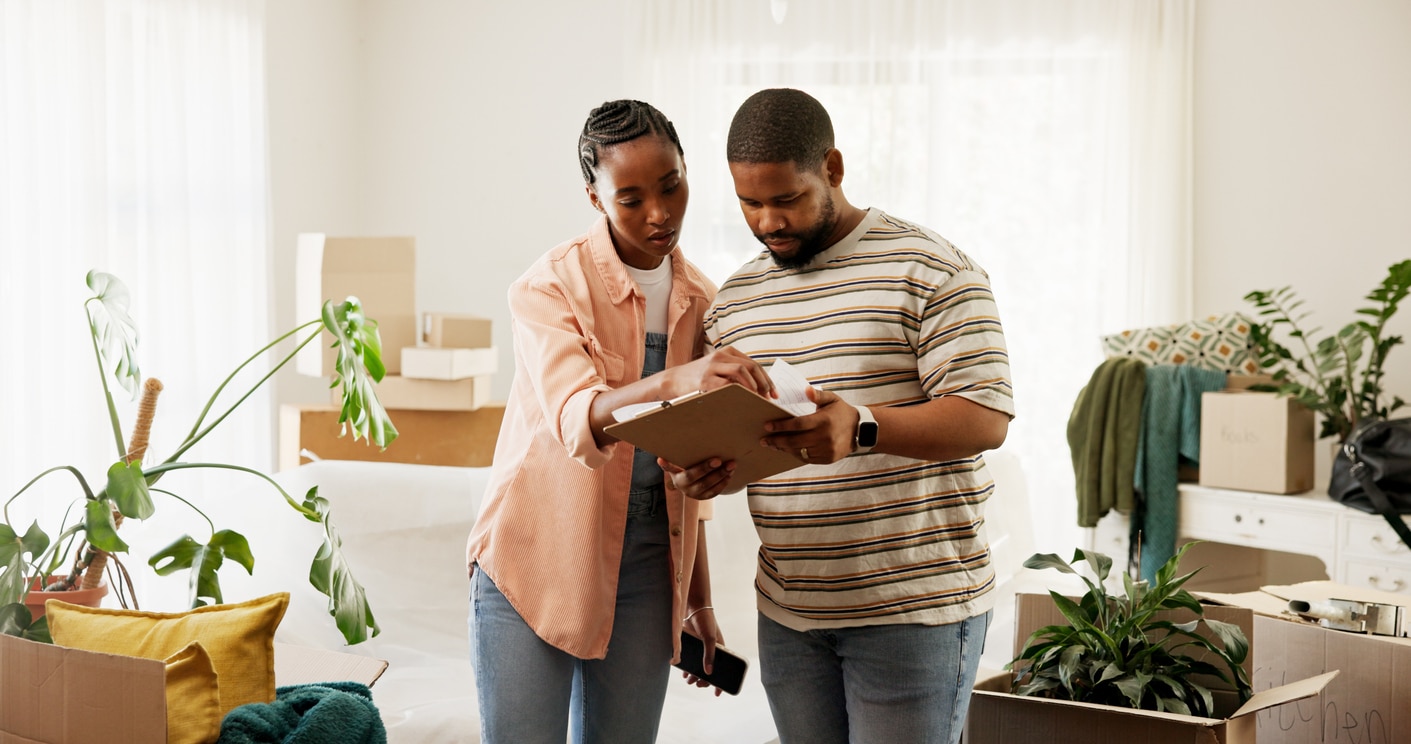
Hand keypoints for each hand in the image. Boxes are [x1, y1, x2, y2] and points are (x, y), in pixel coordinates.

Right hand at [658, 347, 774, 398]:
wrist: (673, 380)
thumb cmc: (698, 377)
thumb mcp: (717, 368)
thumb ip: (734, 373)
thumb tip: (759, 388)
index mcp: (726, 352)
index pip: (753, 364)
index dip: (767, 379)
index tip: (774, 393)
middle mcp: (720, 356)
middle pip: (750, 366)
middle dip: (764, 383)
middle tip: (768, 398)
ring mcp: (712, 367)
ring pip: (741, 372)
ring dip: (752, 386)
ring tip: (756, 399)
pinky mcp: (704, 380)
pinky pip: (726, 385)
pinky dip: (737, 393)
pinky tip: (741, 401)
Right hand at [660, 457, 735, 500]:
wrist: (686, 483)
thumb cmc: (681, 468)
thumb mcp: (674, 466)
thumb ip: (670, 464)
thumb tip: (659, 459)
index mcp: (678, 480)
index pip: (686, 475)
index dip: (694, 469)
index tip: (698, 460)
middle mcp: (686, 490)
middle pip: (700, 481)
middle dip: (709, 470)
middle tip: (719, 460)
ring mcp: (697, 494)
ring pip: (710, 487)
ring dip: (722, 476)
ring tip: (731, 465)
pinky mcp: (705, 497)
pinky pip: (716, 491)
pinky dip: (724, 482)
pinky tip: (730, 473)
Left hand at [680, 608, 724, 695]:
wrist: (693, 608)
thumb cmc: (706, 621)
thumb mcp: (709, 639)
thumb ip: (709, 655)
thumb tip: (708, 673)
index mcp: (721, 651)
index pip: (723, 670)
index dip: (721, 683)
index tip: (717, 693)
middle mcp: (711, 652)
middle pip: (709, 672)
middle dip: (704, 681)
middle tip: (698, 685)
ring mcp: (700, 650)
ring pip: (698, 668)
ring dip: (694, 676)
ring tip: (689, 681)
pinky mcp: (691, 647)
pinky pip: (690, 662)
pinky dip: (687, 669)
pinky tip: (684, 673)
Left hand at [760, 387, 860, 464]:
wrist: (860, 430)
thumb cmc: (841, 411)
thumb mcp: (832, 399)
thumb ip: (817, 395)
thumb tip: (805, 390)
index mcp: (824, 420)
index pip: (797, 424)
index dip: (781, 426)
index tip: (767, 426)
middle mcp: (825, 437)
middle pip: (795, 441)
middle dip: (777, 440)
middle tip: (764, 440)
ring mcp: (827, 450)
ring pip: (799, 451)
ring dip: (784, 449)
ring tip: (773, 445)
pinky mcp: (828, 459)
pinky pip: (807, 458)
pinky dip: (796, 454)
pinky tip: (787, 450)